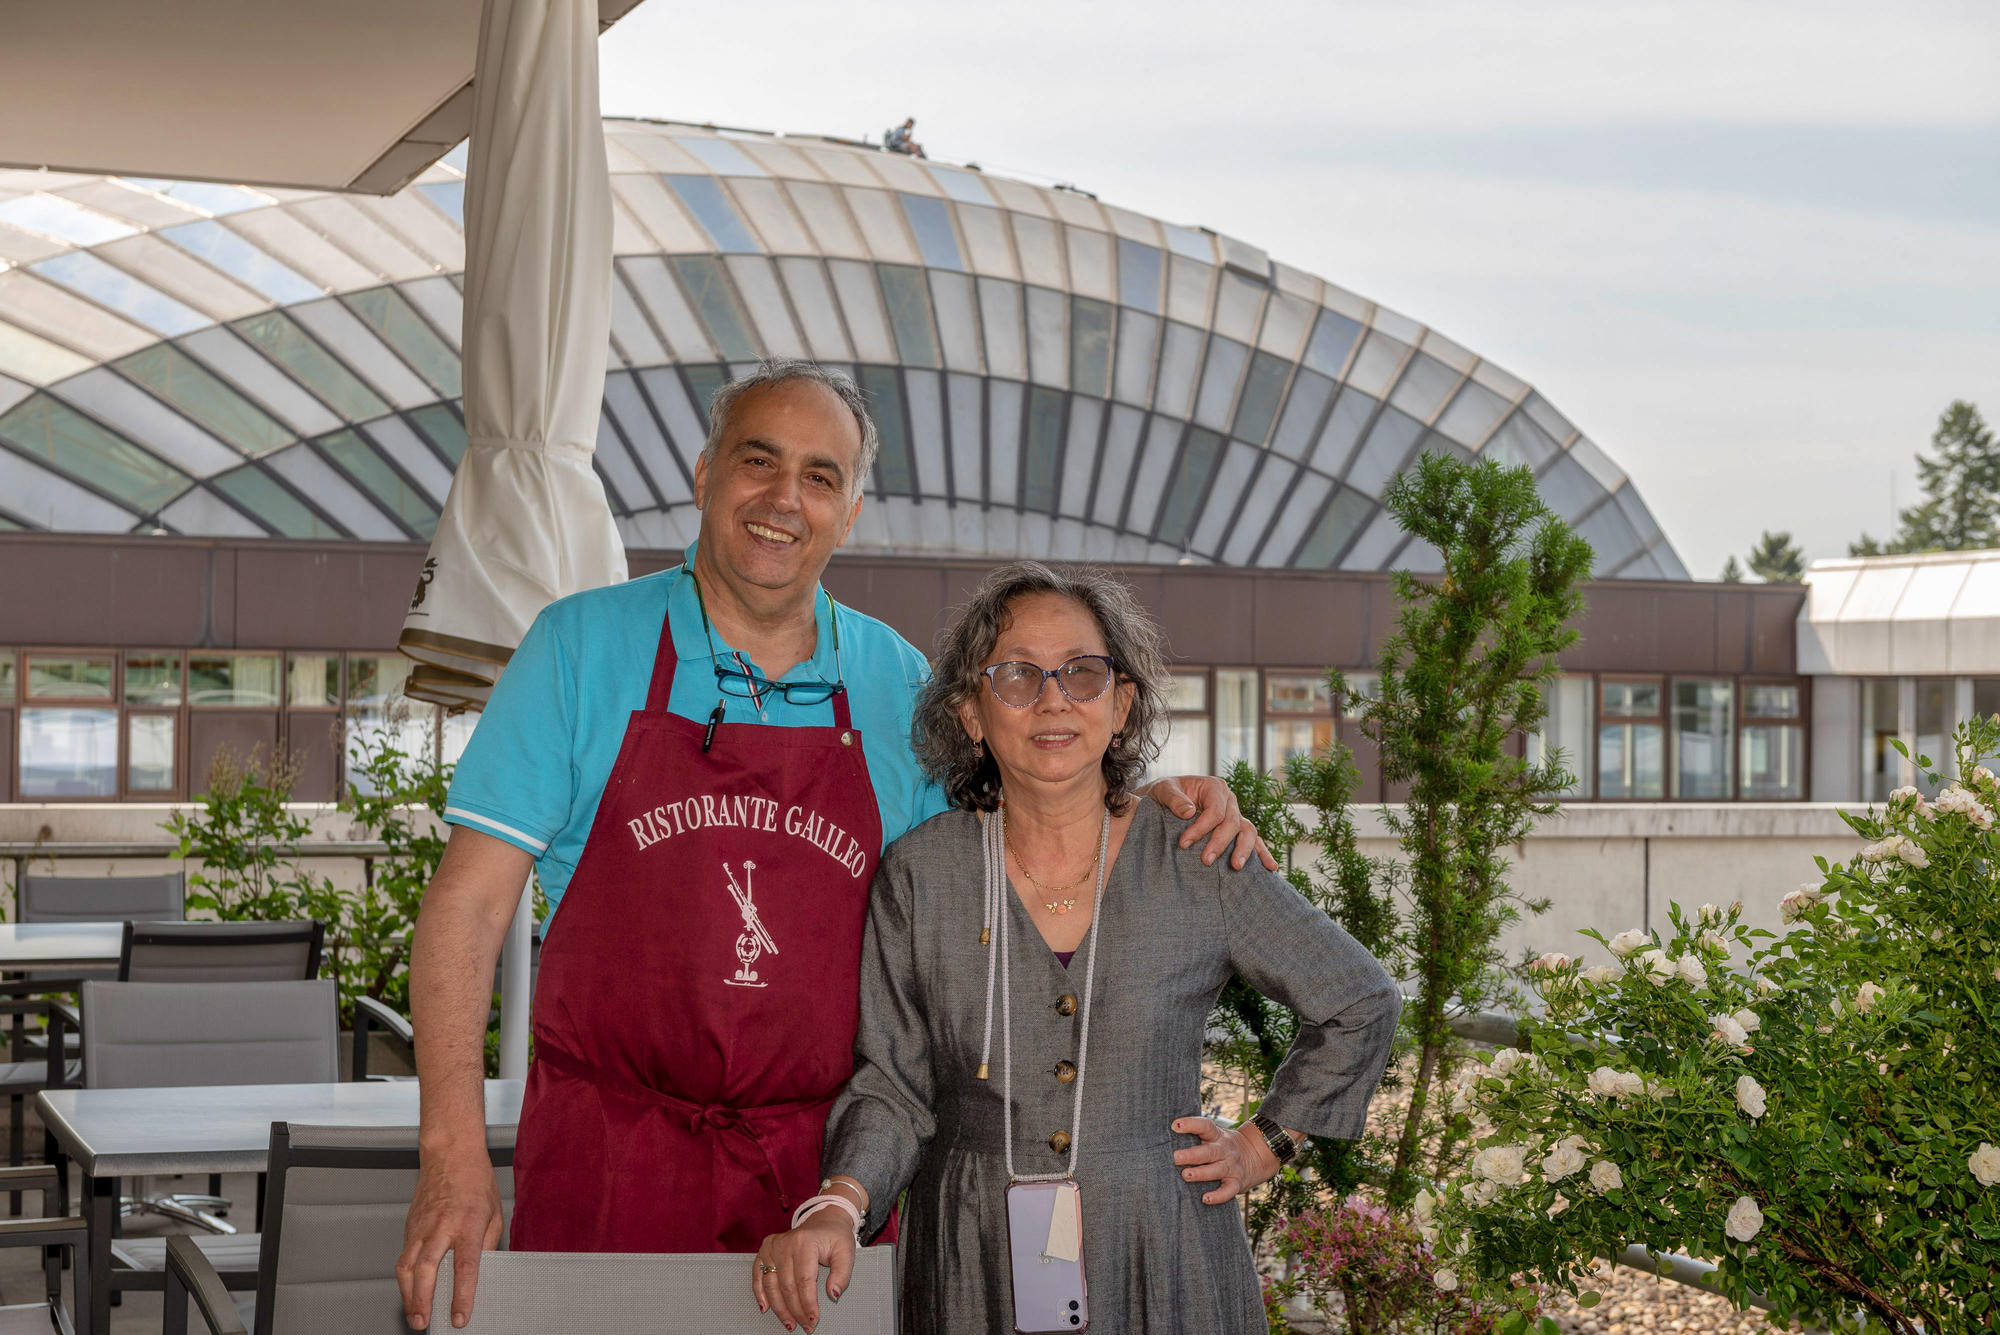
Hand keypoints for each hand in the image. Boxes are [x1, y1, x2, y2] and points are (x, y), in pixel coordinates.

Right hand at [397, 1150, 503, 1329]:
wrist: (450, 1154)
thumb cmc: (476, 1181)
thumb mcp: (494, 1213)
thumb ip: (487, 1245)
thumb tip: (482, 1274)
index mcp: (468, 1223)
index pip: (465, 1266)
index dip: (462, 1295)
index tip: (460, 1317)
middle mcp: (441, 1225)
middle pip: (427, 1268)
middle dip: (423, 1300)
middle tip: (424, 1323)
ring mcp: (421, 1226)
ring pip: (407, 1266)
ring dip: (408, 1295)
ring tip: (415, 1316)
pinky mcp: (409, 1227)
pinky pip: (404, 1257)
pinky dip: (405, 1279)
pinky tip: (411, 1293)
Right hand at [753, 1209, 855, 1331]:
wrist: (823, 1220)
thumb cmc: (835, 1237)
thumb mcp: (846, 1252)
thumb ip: (842, 1274)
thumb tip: (833, 1295)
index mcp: (805, 1242)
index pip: (804, 1281)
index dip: (808, 1304)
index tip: (814, 1320)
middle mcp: (785, 1243)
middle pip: (787, 1286)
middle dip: (796, 1310)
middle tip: (805, 1326)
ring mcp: (773, 1246)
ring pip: (771, 1284)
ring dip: (779, 1308)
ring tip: (789, 1323)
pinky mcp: (765, 1249)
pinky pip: (758, 1274)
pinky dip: (760, 1293)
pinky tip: (765, 1307)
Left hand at [1149, 776, 1277, 870]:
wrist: (1165, 801)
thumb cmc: (1165, 793)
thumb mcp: (1164, 790)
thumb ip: (1174, 799)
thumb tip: (1190, 812)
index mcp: (1214, 787)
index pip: (1215, 810)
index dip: (1201, 828)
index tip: (1183, 844)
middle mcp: (1229, 800)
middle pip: (1232, 822)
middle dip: (1220, 843)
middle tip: (1206, 861)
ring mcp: (1236, 815)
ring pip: (1248, 831)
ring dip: (1244, 850)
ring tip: (1236, 866)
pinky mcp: (1237, 830)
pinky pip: (1254, 840)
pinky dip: (1263, 853)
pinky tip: (1270, 867)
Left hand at [1171, 1115, 1282, 1204]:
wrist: (1257, 1154)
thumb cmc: (1224, 1146)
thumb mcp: (1215, 1136)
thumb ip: (1197, 1136)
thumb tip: (1165, 1136)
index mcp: (1217, 1136)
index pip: (1205, 1126)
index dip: (1191, 1124)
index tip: (1175, 1125)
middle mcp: (1224, 1150)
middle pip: (1209, 1151)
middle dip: (1191, 1155)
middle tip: (1175, 1157)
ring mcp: (1231, 1166)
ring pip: (1217, 1170)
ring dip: (1200, 1173)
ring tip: (1185, 1175)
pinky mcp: (1237, 1182)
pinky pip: (1228, 1190)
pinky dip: (1218, 1196)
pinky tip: (1205, 1199)